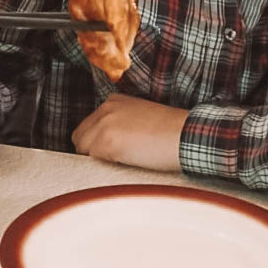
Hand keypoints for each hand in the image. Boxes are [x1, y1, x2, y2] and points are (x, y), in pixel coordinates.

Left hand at [72, 96, 188, 171]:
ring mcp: (104, 124)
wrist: (186, 135)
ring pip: (82, 149)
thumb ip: (120, 124)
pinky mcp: (107, 141)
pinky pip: (92, 160)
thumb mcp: (140, 118)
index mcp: (114, 101)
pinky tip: (127, 161)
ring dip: (98, 159)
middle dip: (93, 151)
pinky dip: (105, 166)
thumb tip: (104, 145)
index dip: (97, 143)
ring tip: (125, 160)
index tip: (114, 151)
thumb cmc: (171, 132)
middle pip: (80, 137)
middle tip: (118, 159)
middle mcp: (105, 108)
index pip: (89, 127)